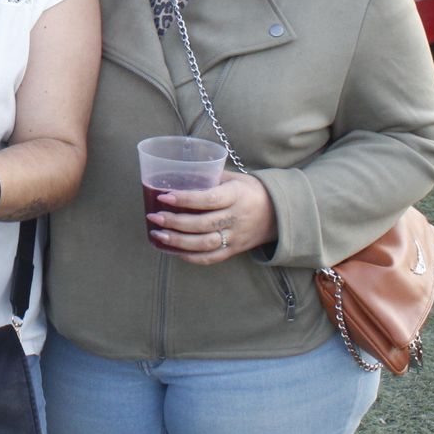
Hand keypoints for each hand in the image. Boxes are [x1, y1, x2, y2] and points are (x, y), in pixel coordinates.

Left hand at [146, 171, 277, 265]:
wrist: (279, 213)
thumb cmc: (250, 190)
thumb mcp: (234, 178)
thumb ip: (209, 177)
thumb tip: (178, 175)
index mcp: (236, 195)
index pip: (208, 199)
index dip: (185, 199)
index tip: (164, 196)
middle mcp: (236, 218)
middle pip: (202, 224)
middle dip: (175, 222)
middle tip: (154, 217)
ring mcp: (236, 237)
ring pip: (205, 244)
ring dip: (178, 241)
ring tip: (159, 234)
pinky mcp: (234, 250)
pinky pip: (211, 258)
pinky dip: (191, 257)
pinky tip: (174, 250)